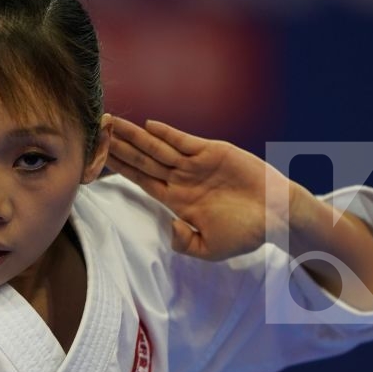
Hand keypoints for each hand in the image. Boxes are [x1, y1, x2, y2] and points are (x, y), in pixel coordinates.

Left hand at [108, 116, 289, 259]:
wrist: (277, 215)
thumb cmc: (246, 233)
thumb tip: (170, 228)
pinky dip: (167, 133)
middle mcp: (182, 179)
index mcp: (177, 200)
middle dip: (119, 147)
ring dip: (135, 136)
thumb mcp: (210, 248)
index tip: (98, 160)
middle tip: (95, 132)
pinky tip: (148, 126)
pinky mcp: (213, 152)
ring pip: (158, 148)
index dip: (120, 170)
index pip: (141, 181)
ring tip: (112, 123)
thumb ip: (185, 242)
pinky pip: (185, 141)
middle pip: (143, 160)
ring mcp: (196, 164)